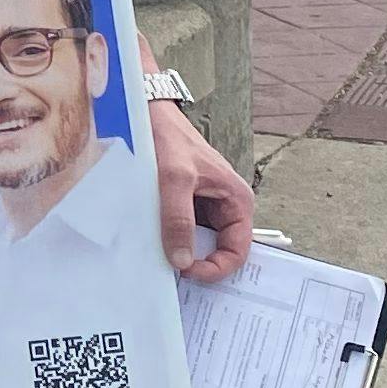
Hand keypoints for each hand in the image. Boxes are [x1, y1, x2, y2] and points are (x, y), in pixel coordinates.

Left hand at [149, 99, 252, 284]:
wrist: (149, 115)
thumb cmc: (169, 138)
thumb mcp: (173, 179)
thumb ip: (178, 219)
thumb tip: (183, 261)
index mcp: (237, 201)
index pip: (237, 252)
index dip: (216, 268)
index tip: (187, 271)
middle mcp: (225, 207)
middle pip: (217, 252)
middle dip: (196, 264)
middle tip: (169, 271)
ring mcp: (205, 207)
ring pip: (197, 244)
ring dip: (180, 253)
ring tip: (157, 257)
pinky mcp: (185, 206)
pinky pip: (182, 232)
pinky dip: (169, 240)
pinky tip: (152, 242)